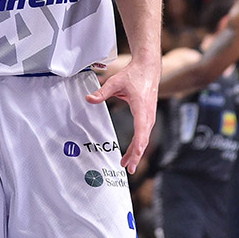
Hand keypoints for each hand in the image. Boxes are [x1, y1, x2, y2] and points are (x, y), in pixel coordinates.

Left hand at [86, 58, 158, 173]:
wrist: (148, 68)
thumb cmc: (134, 75)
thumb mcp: (115, 82)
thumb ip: (102, 92)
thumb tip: (88, 98)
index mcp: (142, 108)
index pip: (141, 131)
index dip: (137, 146)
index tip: (133, 158)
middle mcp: (148, 115)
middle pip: (144, 139)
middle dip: (136, 155)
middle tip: (128, 169)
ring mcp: (150, 116)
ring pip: (144, 138)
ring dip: (136, 151)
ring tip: (126, 164)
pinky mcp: (148, 116)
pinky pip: (143, 134)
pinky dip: (138, 144)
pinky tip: (131, 152)